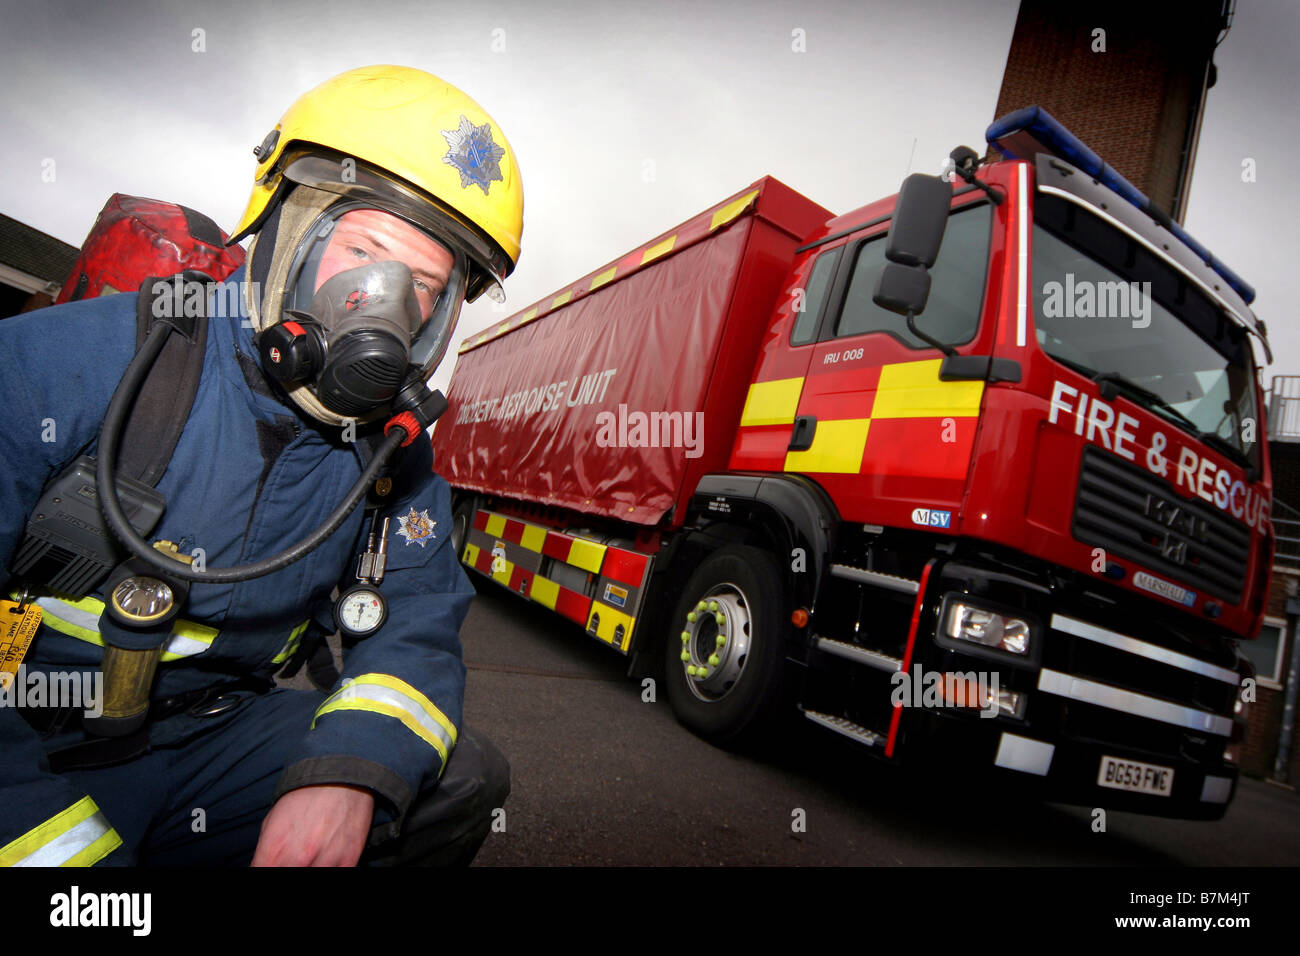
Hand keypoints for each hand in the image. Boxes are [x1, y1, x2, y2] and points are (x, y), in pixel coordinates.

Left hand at [251, 784, 375, 866]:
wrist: (341, 775)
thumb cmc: (304, 795)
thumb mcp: (272, 821)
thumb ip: (265, 853)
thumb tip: (262, 867)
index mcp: (274, 849)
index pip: (260, 874)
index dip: (265, 869)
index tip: (271, 864)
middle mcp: (298, 858)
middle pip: (286, 876)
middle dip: (287, 867)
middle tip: (293, 857)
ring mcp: (325, 861)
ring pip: (313, 877)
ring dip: (310, 868)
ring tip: (312, 856)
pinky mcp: (349, 860)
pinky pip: (338, 875)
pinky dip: (330, 867)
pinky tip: (327, 858)